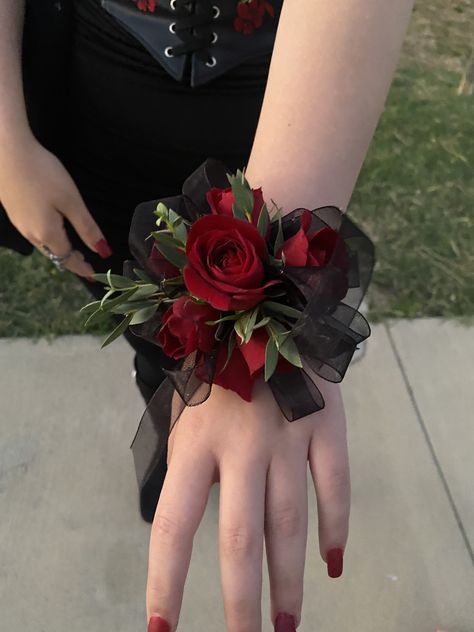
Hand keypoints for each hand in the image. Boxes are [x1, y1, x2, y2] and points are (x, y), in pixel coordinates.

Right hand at [0, 133, 110, 277]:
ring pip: (43, 245)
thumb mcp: (71, 201)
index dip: (82, 268)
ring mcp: (19, 223)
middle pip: (54, 254)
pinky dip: (49, 239)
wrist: (5, 150)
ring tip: (74, 251)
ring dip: (59, 251)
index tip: (94, 276)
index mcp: (47, 233)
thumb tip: (102, 251)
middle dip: (71, 261)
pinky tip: (54, 232)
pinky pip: (34, 233)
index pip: (67, 259)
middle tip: (87, 265)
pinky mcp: (14, 211)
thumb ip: (86, 228)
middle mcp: (31, 233)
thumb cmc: (43, 173)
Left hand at [146, 376, 349, 630]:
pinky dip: (337, 528)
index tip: (160, 630)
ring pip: (291, 524)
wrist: (266, 311)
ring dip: (290, 581)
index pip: (175, 525)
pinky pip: (336, 485)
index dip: (166, 582)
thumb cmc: (215, 368)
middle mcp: (242, 444)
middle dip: (241, 603)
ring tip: (286, 625)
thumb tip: (186, 520)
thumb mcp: (185, 409)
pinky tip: (333, 564)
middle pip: (241, 539)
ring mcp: (289, 434)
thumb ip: (185, 462)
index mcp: (195, 442)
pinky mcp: (327, 424)